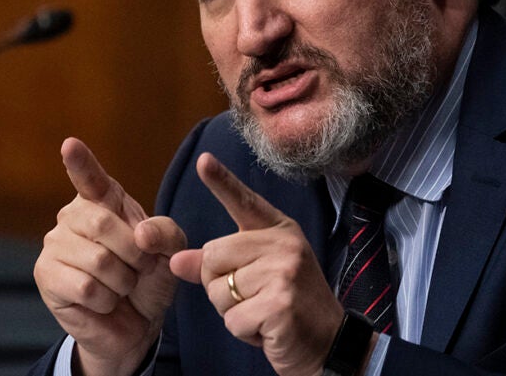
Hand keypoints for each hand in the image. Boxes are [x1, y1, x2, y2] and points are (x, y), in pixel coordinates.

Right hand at [34, 138, 186, 375]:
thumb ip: (165, 233)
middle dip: (134, 254)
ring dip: (122, 281)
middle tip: (140, 268)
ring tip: (120, 286)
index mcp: (104, 201)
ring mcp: (55, 244)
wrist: (136, 325)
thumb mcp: (170, 252)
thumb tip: (141, 233)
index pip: (91, 179)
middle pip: (102, 223)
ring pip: (97, 260)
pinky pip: (85, 286)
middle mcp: (74, 215)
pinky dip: (105, 299)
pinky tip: (103, 301)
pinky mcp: (46, 275)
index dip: (81, 162)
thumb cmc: (149, 279)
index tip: (70, 144)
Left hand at [170, 153, 344, 375]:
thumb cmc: (288, 309)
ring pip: (219, 291)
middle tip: (255, 299)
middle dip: (221, 287)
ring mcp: (284, 272)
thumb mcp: (255, 279)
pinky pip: (233, 319)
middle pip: (212, 256)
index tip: (203, 160)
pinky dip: (244, 332)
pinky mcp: (280, 304)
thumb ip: (217, 266)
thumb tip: (176, 260)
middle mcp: (284, 244)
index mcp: (279, 231)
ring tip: (264, 313)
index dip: (221, 181)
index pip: (244, 202)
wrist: (330, 344)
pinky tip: (268, 330)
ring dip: (233, 313)